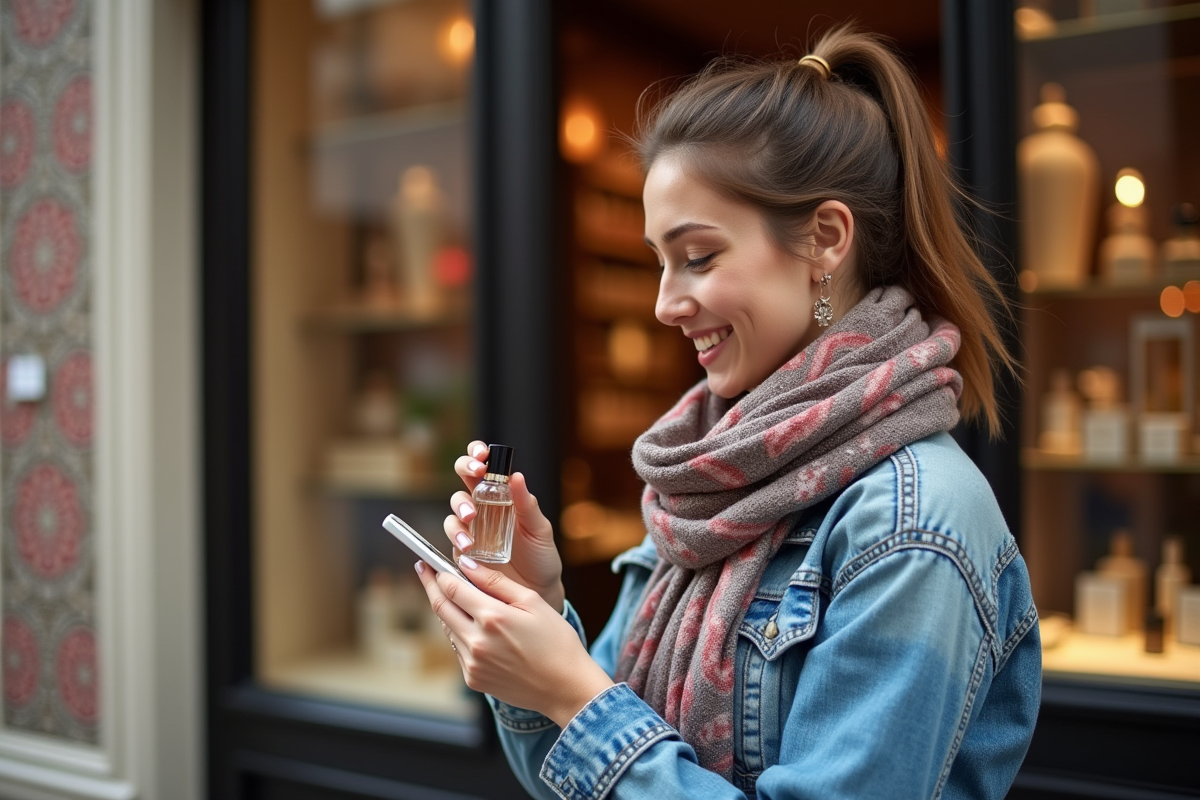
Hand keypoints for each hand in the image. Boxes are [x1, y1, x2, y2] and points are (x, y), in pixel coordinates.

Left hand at [416, 556, 613, 727]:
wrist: (566, 687)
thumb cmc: (556, 641)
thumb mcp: (532, 602)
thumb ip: (496, 581)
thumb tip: (466, 564)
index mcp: (492, 617)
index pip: (452, 588)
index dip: (438, 572)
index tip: (429, 562)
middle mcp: (476, 642)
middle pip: (440, 608)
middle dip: (431, 586)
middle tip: (424, 571)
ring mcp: (472, 664)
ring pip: (447, 629)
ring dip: (447, 611)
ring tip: (452, 596)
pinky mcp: (473, 679)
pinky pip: (458, 650)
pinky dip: (460, 634)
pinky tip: (474, 627)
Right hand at [445, 441, 564, 611]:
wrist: (537, 592)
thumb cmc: (541, 557)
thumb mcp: (539, 529)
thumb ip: (526, 505)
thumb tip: (517, 476)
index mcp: (502, 497)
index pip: (484, 467)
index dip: (477, 454)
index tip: (482, 454)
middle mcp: (483, 509)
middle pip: (462, 480)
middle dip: (464, 469)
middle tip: (475, 474)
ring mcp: (472, 530)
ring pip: (454, 510)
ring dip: (459, 510)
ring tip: (471, 520)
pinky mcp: (464, 553)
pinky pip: (452, 540)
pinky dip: (456, 539)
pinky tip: (468, 547)